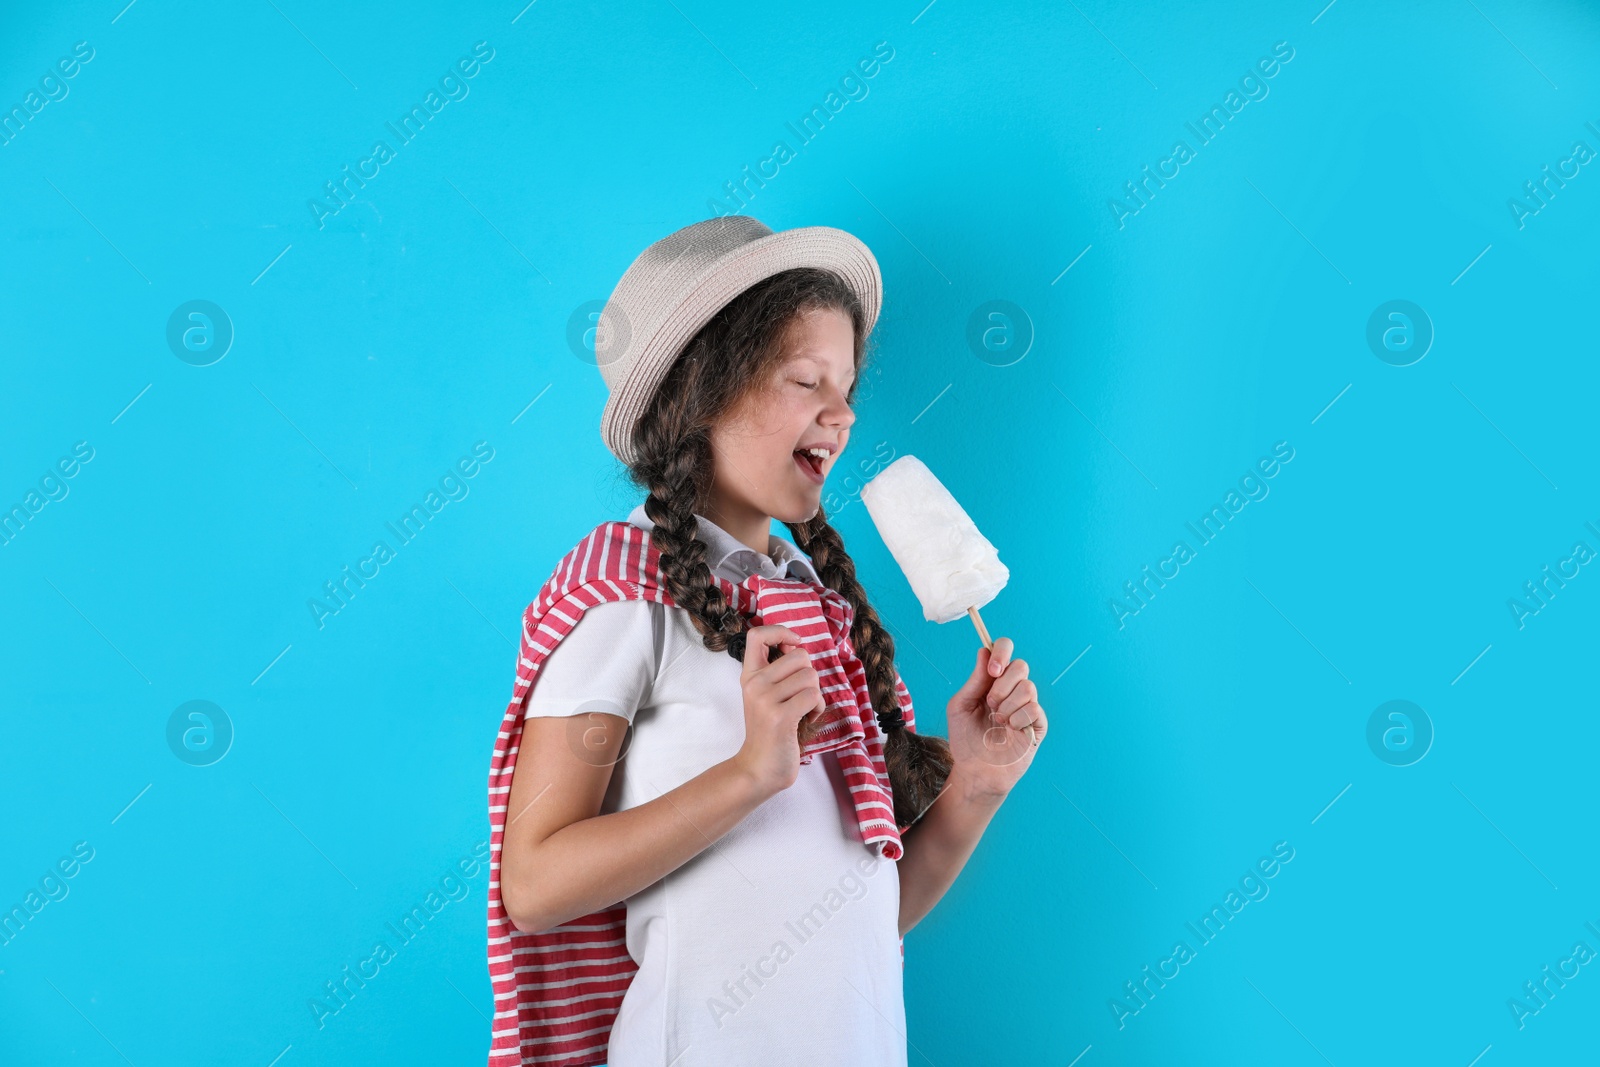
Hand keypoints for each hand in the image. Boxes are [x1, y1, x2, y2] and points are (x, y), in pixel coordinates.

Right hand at [730, 625, 825, 797]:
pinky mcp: (780, 716)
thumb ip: (778, 672)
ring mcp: (765, 700)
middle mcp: (754, 684)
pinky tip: (806, 720)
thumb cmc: (771, 731)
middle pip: (799, 655)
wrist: (758, 769)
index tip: (793, 645)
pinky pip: (814, 696)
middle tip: (801, 696)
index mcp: (749, 676)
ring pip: (810, 676)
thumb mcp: (766, 696)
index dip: (781, 631)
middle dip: (810, 675)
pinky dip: (817, 708)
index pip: (757, 635)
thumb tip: (799, 645)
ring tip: (803, 711)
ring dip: (815, 694)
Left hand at [945, 636, 1046, 797]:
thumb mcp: (960, 706)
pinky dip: (1018, 719)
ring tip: (998, 720)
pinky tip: (1010, 730)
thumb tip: (984, 651)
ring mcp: (1026, 707)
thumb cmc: (965, 739)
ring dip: (1008, 704)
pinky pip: (1034, 709)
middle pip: (1020, 666)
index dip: (1001, 652)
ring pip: (1028, 687)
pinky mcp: (1037, 725)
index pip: (1005, 651)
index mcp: (993, 681)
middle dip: (1003, 684)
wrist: (974, 771)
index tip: (992, 669)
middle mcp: (1012, 690)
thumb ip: (975, 680)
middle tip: (990, 703)